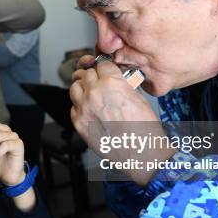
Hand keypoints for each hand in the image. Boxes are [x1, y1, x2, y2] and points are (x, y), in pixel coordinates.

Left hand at [70, 57, 174, 185]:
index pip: (101, 64)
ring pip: (75, 87)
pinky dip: (80, 106)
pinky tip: (90, 110)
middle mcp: (94, 93)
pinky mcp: (78, 122)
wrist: (140, 152)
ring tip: (91, 94)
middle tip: (99, 81)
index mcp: (111, 83)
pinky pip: (73, 107)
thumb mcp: (137, 96)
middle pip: (86, 74)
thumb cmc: (143, 128)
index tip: (105, 70)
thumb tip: (113, 79)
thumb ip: (120, 84)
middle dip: (93, 76)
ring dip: (82, 88)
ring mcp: (84, 108)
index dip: (105, 67)